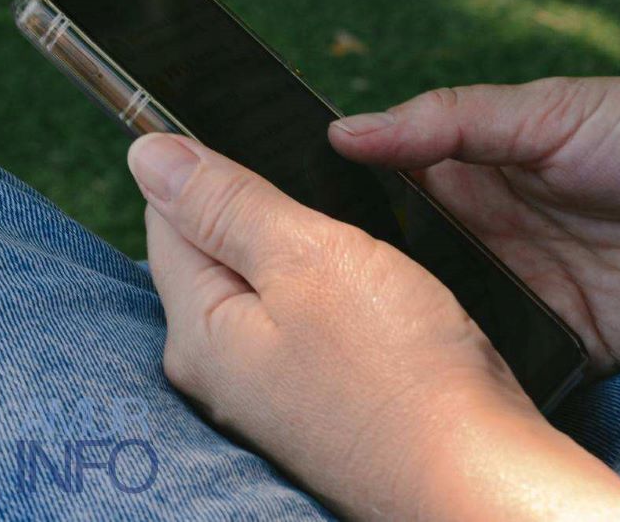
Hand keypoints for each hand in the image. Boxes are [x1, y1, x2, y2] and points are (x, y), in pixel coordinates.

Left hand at [128, 133, 619, 519]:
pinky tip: (363, 293)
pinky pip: (299, 322)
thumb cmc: (400, 368)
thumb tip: (145, 152)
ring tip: (353, 246)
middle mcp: (216, 365)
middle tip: (328, 204)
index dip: (210, 166)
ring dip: (299, 251)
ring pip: (262, 284)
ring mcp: (263, 389)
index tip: (266, 145)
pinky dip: (324, 294)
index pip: (167, 215)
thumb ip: (223, 202)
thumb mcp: (306, 258)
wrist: (473, 474)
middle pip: (213, 250)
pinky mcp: (310, 399)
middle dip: (260, 210)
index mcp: (198, 327)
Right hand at [329, 77, 619, 371]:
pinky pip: (503, 356)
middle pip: (405, 261)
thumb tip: (343, 131)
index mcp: (475, 173)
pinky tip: (429, 367)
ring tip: (349, 330)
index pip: (386, 192)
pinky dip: (471, 363)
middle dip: (362, 274)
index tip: (284, 221)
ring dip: (409, 322)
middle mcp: (487, 236)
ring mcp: (523, 290)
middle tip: (302, 286)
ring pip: (443, 314)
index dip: (339, 205)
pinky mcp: (564, 340)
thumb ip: (448, 121)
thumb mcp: (548, 110)